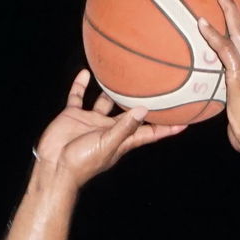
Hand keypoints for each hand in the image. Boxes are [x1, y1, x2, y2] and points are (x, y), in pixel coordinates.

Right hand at [33, 71, 184, 185]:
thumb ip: (124, 127)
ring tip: (122, 72)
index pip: (150, 133)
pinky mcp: (74, 115)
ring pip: (105, 101)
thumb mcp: (108, 144)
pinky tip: (85, 72)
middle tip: (157, 86)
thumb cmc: (83, 161)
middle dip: (143, 104)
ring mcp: (91, 121)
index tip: (185, 120)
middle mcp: (109, 128)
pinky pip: (78, 97)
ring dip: (112, 90)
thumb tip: (143, 109)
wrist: (55, 166)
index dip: (167, 128)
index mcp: (122, 139)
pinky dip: (80, 85)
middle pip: (131, 114)